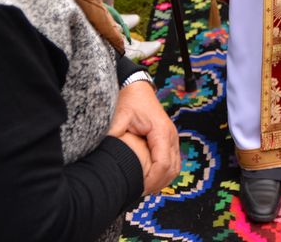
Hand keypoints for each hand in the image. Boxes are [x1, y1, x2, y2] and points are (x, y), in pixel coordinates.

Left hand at [110, 80, 179, 194]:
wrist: (138, 88)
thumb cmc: (130, 100)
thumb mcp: (119, 115)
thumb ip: (114, 134)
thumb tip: (105, 151)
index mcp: (161, 131)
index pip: (162, 164)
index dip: (152, 180)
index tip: (138, 189)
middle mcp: (171, 136)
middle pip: (172, 169)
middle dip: (156, 184)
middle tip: (138, 193)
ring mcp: (173, 138)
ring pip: (175, 167)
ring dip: (162, 180)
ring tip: (144, 189)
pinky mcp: (169, 140)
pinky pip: (173, 162)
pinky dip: (164, 173)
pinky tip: (150, 179)